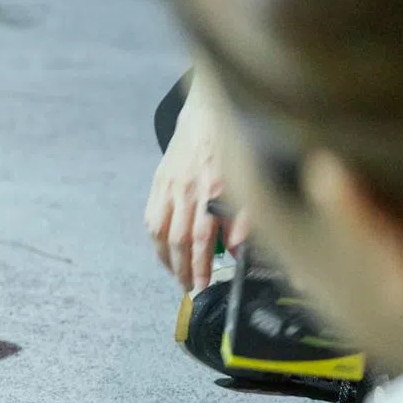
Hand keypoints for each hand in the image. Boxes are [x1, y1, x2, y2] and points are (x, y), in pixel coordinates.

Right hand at [145, 79, 242, 293]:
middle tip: (190, 288)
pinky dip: (156, 239)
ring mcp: (169, 186)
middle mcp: (188, 190)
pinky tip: (164, 250)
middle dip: (182, 270)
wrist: (208, 114)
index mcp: (213, 189)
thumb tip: (239, 248)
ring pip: (160, 232)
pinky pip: (151, 217)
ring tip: (176, 275)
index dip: (201, 266)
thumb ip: (246, 214)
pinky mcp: (159, 182)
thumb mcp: (251, 178)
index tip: (203, 285)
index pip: (201, 239)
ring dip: (166, 259)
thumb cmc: (236, 146)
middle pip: (178, 241)